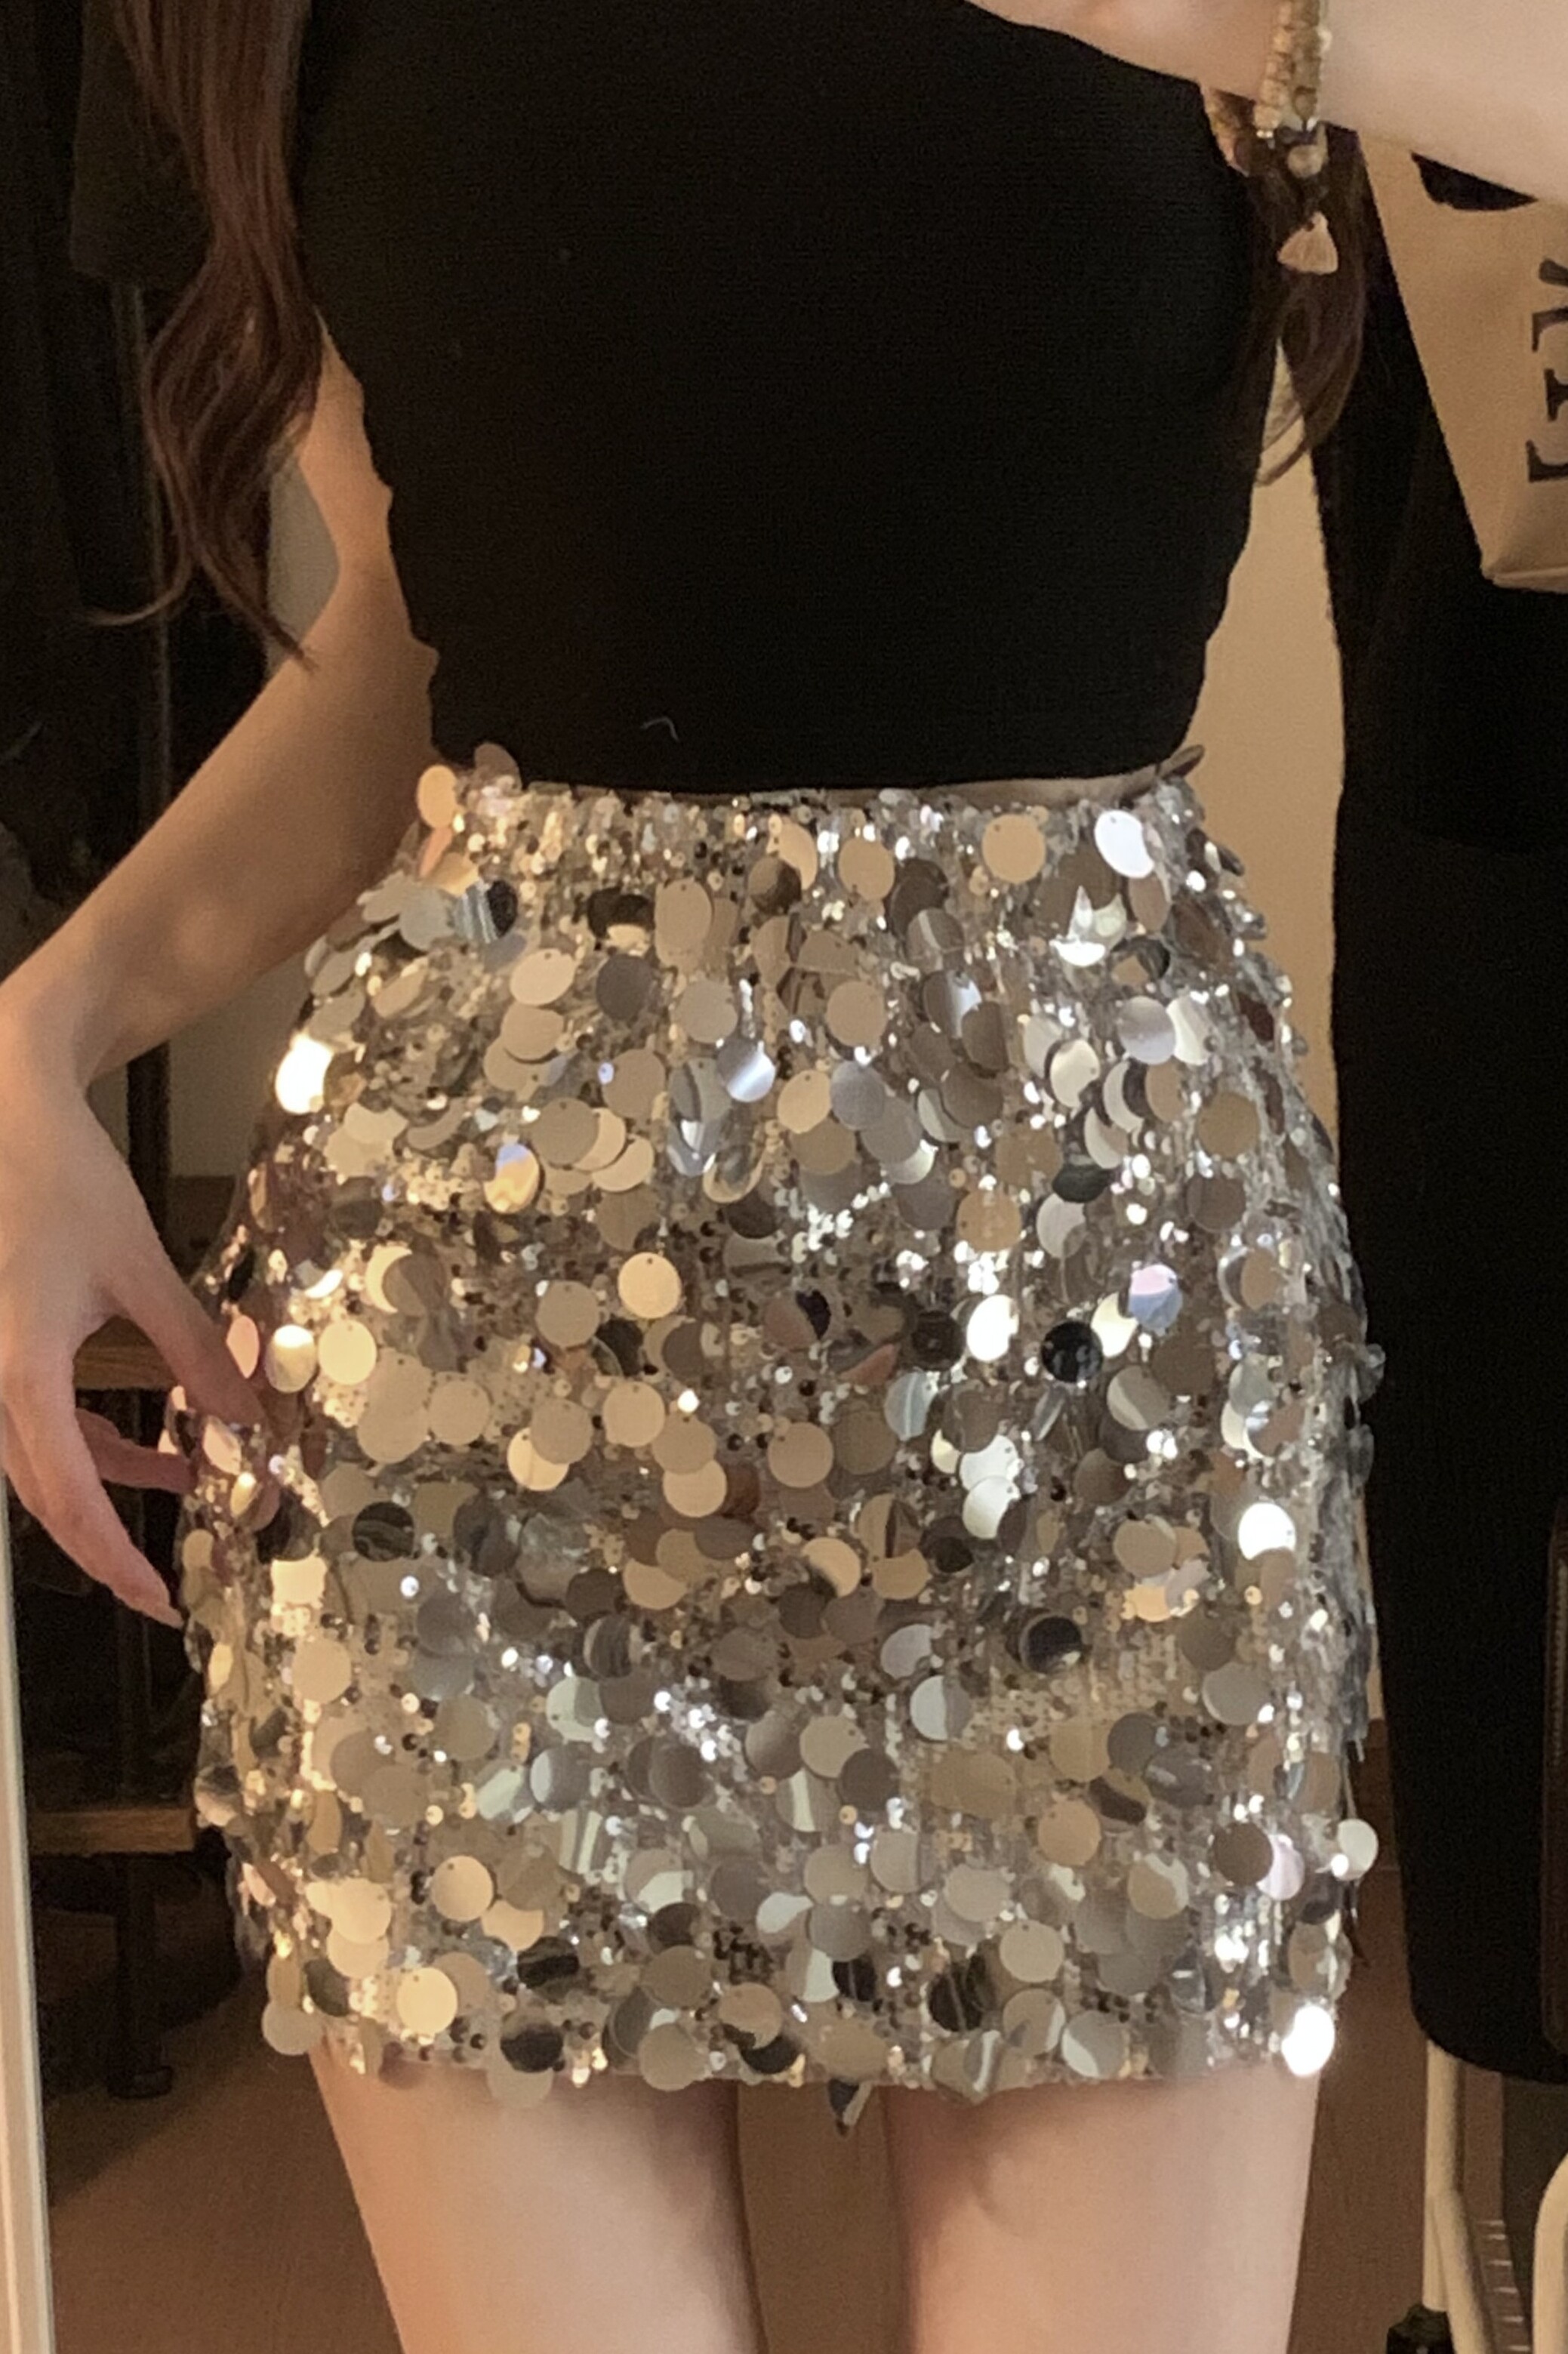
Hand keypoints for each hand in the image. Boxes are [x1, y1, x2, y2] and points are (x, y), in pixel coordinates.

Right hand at [0, 1011, 260, 1626]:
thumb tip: (250, 1418)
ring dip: (112, 1485)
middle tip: (168, 1584)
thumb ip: (196, 1350)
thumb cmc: (61, 1178)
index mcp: (21, 1370)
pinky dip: (92, 1443)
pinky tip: (147, 1443)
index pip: (67, 1495)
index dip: (113, 1558)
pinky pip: (41, 1422)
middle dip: (110, 1543)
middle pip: (47, 1495)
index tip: (158, 1600)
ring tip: (190, 1486)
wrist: (7, 1113)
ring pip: (44, 1461)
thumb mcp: (142, 1268)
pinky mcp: (4, 1349)